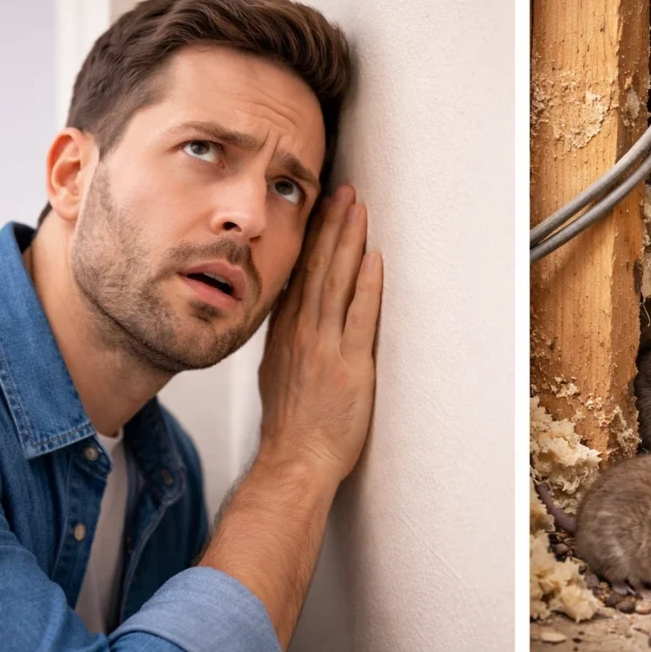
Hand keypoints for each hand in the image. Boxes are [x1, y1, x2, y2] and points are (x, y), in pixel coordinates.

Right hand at [257, 185, 382, 482]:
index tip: (318, 206)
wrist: (295, 461)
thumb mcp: (277, 371)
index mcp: (285, 332)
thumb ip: (287, 337)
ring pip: (335, 282)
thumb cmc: (292, 424)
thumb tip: (295, 312)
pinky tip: (373, 258)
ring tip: (357, 208)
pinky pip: (358, 317)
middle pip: (316, 267)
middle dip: (330, 225)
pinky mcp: (348, 366)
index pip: (298, 272)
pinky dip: (366, 285)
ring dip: (347, 242)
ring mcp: (323, 347)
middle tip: (342, 190)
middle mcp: (301, 333)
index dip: (310, 236)